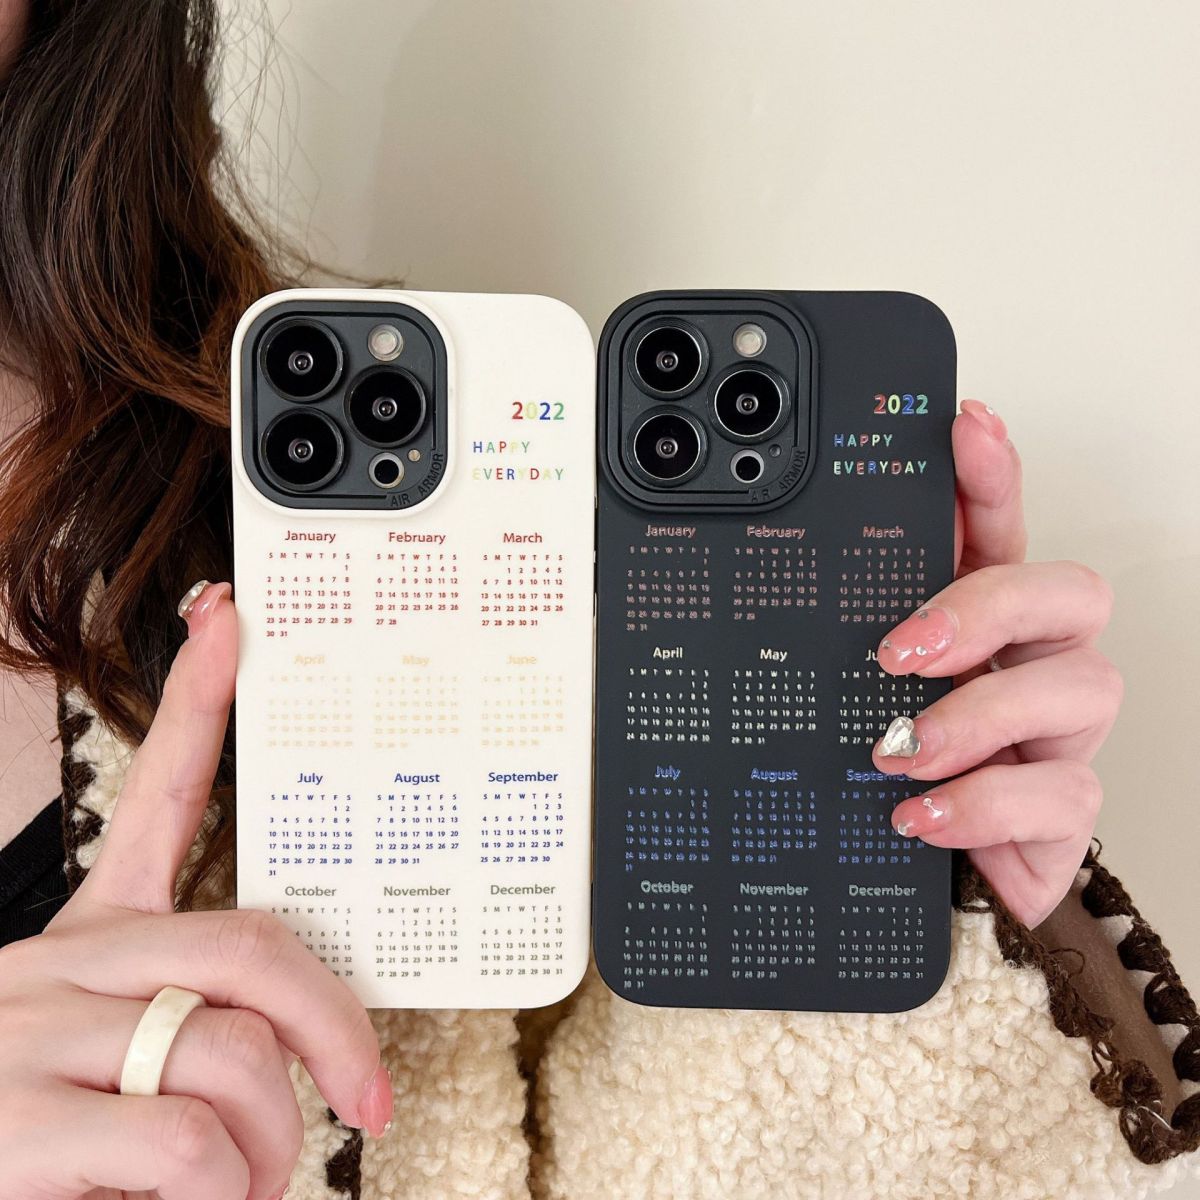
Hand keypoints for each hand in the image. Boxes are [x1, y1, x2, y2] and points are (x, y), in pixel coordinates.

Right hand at [0, 582, 391, 1199]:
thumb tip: (288, 1052)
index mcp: (85, 942)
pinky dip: (225, 1189)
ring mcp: (27, 1035)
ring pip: (233, 1052)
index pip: (157, 796)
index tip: (226, 621)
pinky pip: (186, 1144)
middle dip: (334, 1028)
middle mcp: (55, 965)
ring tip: (245, 1183)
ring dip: (271, 1142)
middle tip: (362, 1095)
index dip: (197, 701)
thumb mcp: (103, 1064)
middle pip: (251, 949)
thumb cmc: (28, 1141)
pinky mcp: (7, 1126)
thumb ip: (186, 1023)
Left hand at [871, 400, 1121, 927]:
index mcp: (981, 621)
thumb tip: (773, 568)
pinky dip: (983, 803)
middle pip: (1071, 592)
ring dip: (981, 713)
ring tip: (901, 746)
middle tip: (902, 649)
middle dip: (989, 607)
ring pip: (1082, 687)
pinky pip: (1062, 795)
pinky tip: (918, 812)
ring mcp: (1059, 737)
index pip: (1002, 530)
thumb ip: (843, 626)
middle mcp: (1033, 664)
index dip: (994, 476)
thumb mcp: (854, 688)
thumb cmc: (888, 762)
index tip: (965, 425)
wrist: (916, 875)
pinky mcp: (1063, 811)